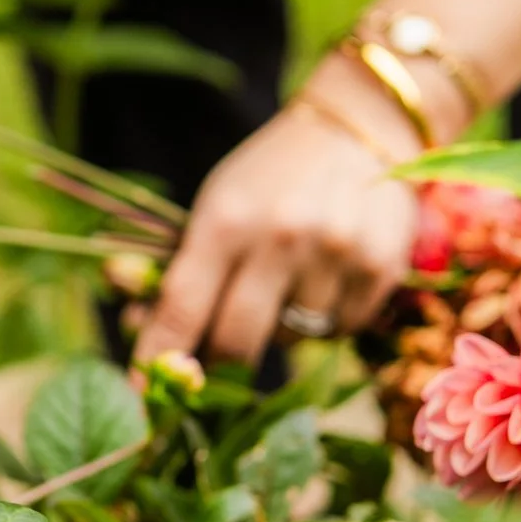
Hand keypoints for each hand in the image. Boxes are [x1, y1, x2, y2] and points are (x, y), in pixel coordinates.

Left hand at [131, 53, 438, 369]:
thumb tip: (140, 333)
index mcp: (227, 219)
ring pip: (295, 339)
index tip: (142, 394)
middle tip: (216, 363)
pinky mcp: (380, 268)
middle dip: (221, 362)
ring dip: (283, 330)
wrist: (356, 127)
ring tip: (287, 285)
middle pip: (237, 340)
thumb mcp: (218, 203)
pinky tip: (325, 279)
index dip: (158, 356)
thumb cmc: (270, 175)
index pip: (182, 306)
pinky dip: (326, 320)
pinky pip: (341, 329)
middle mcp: (282, 237)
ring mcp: (335, 254)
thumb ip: (184, 268)